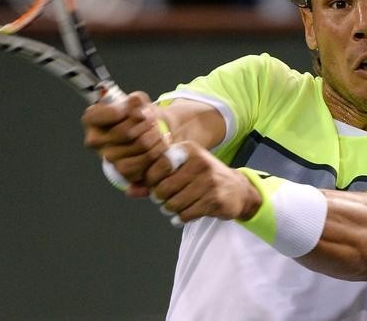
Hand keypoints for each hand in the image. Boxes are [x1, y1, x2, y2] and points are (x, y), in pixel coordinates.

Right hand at [82, 91, 170, 186]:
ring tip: (158, 130)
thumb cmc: (136, 113)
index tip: (139, 107)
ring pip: (141, 145)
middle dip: (147, 122)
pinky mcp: (124, 172)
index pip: (115, 113)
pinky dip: (160, 150)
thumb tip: (139, 110)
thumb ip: (136, 102)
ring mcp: (108, 158)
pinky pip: (147, 161)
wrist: (146, 131)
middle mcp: (94, 141)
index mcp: (91, 119)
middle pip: (128, 132)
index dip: (132, 108)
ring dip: (156, 135)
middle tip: (153, 119)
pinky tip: (160, 143)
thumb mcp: (136, 101)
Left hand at [136, 140, 261, 222]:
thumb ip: (154, 179)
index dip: (151, 181)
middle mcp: (200, 162)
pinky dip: (180, 218)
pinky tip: (184, 214)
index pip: (158, 166)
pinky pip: (186, 214)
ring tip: (175, 206)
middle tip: (164, 200)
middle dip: (160, 198)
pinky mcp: (215, 199)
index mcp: (189, 150)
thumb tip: (129, 191)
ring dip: (170, 209)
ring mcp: (209, 181)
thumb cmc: (202, 178)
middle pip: (163, 188)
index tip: (155, 186)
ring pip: (174, 203)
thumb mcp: (182, 171)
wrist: (237, 189)